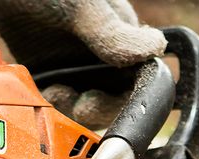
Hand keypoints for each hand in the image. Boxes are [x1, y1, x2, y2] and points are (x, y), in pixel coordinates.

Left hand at [0, 0, 164, 127]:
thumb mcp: (83, 9)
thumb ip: (114, 34)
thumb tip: (155, 48)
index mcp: (120, 37)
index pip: (137, 78)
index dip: (130, 96)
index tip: (113, 102)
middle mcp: (100, 57)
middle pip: (112, 99)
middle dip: (99, 109)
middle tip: (84, 106)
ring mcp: (73, 67)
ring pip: (83, 105)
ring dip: (73, 109)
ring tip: (56, 94)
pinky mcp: (47, 74)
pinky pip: (55, 100)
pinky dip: (51, 104)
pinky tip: (43, 92)